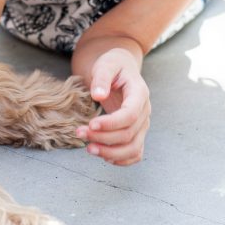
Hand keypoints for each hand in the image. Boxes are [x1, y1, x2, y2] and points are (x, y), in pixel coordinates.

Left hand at [76, 47, 150, 165]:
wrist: (121, 69)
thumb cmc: (113, 65)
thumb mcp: (106, 64)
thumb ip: (102, 77)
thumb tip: (98, 95)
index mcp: (139, 93)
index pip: (130, 115)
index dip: (111, 123)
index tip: (90, 125)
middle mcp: (145, 111)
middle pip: (129, 134)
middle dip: (103, 138)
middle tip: (79, 133)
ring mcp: (142, 124)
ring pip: (133, 148)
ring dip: (111, 153)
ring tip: (89, 149)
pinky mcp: (137, 132)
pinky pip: (135, 153)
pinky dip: (122, 159)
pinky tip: (104, 156)